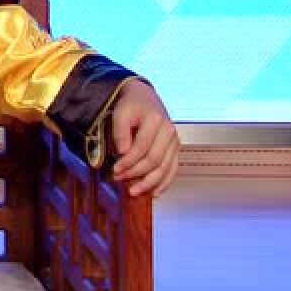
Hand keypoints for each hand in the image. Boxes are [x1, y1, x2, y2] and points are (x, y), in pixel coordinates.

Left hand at [110, 79, 178, 197]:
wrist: (144, 97)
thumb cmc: (131, 105)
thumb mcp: (120, 113)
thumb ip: (120, 133)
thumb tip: (123, 153)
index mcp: (156, 120)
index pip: (141, 147)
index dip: (128, 161)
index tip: (115, 169)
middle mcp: (169, 131)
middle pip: (154, 160)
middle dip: (136, 173)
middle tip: (120, 179)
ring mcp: (175, 141)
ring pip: (165, 168)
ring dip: (149, 183)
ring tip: (135, 191)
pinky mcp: (175, 149)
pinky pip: (173, 169)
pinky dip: (164, 183)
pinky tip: (154, 192)